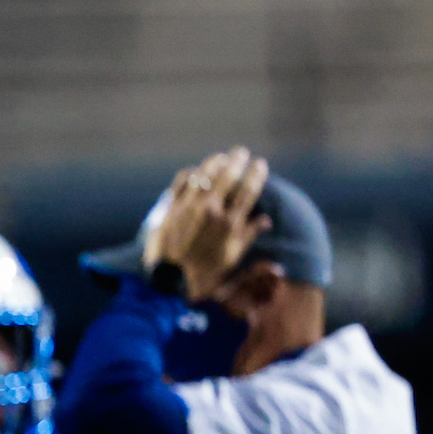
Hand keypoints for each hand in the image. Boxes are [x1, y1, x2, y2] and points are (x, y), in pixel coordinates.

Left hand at [144, 147, 272, 298]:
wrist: (168, 282)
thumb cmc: (204, 274)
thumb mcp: (231, 257)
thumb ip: (248, 235)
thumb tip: (266, 220)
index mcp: (229, 223)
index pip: (248, 190)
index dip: (256, 174)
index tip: (260, 164)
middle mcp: (210, 211)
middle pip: (227, 176)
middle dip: (237, 160)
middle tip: (241, 152)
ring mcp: (187, 208)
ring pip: (203, 175)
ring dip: (213, 163)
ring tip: (220, 157)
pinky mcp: (169, 209)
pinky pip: (180, 184)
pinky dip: (189, 174)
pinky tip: (194, 170)